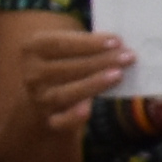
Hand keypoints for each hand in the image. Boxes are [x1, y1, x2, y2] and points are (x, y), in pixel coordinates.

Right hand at [16, 26, 139, 137]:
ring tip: (118, 75)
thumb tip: (122, 43)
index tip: (117, 41)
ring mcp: (40, 98)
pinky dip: (72, 117)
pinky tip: (88, 110)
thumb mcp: (70, 49)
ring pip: (64, 93)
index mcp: (33, 49)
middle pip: (66, 68)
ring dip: (93, 84)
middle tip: (128, 57)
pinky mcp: (50, 120)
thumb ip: (89, 44)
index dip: (87, 43)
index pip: (58, 44)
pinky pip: (60, 120)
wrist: (48, 99)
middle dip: (99, 62)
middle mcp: (33, 75)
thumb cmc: (67, 64)